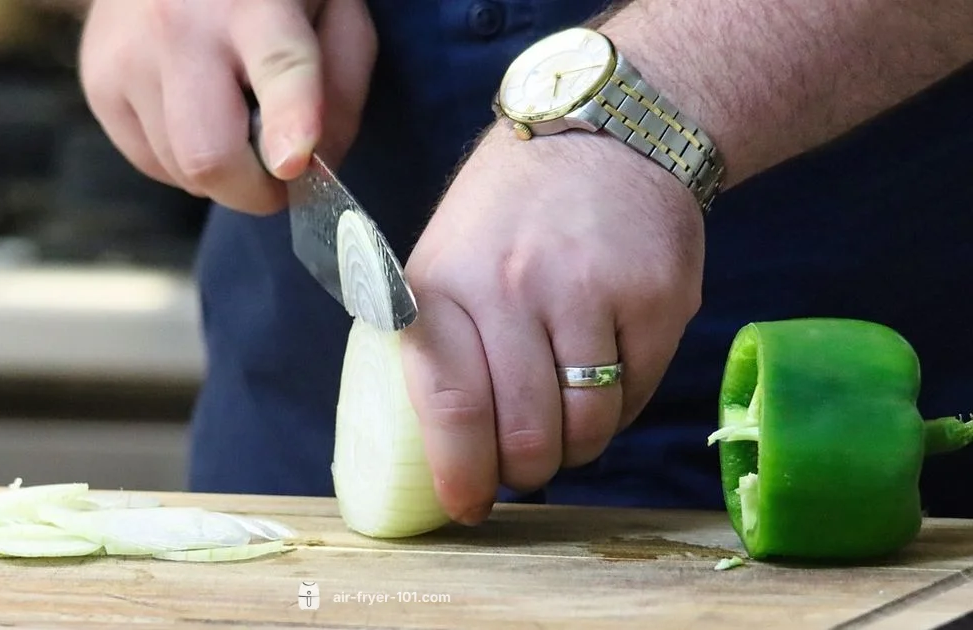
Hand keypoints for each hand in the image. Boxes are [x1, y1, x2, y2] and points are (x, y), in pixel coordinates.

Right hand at [77, 0, 376, 213]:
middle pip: (209, 155)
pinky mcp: (97, 83)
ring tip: (229, 115)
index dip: (290, 120)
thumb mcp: (331, 15)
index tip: (291, 162)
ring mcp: (127, 58)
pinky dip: (183, 158)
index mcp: (254, 2)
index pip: (279, 65)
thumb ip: (341, 91)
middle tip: (277, 177)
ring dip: (220, 170)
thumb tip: (315, 169)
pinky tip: (193, 110)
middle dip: (253, 192)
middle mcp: (180, 28)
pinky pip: (152, 163)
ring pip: (182, 172)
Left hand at [400, 123, 704, 524]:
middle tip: (524, 464)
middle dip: (524, 470)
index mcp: (444, 283)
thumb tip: (444, 448)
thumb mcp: (446, 258)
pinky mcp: (657, 298)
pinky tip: (607, 373)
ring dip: (576, 446)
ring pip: (587, 426)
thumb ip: (439, 342)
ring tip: (566, 421)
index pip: (448, 403)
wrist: (605, 134)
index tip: (468, 504)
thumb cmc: (512, 214)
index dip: (461, 471)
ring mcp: (590, 291)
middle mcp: (513, 287)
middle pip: (524, 432)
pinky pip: (638, 397)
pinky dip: (620, 408)